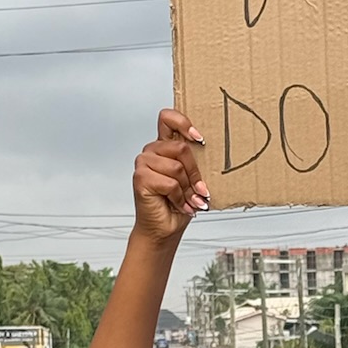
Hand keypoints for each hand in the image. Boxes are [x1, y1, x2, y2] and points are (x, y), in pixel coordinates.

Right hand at [133, 107, 209, 243]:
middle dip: (194, 174)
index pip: (167, 118)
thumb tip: (207, 149)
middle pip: (180, 148)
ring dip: (187, 189)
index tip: (199, 139)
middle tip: (199, 191)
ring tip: (188, 201)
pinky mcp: (140, 178)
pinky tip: (178, 204)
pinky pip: (170, 183)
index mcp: (164, 147)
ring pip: (177, 168)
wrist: (164, 229)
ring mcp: (143, 163)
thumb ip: (194, 162)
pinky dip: (179, 198)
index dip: (183, 123)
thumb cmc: (179, 205)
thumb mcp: (192, 179)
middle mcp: (152, 152)